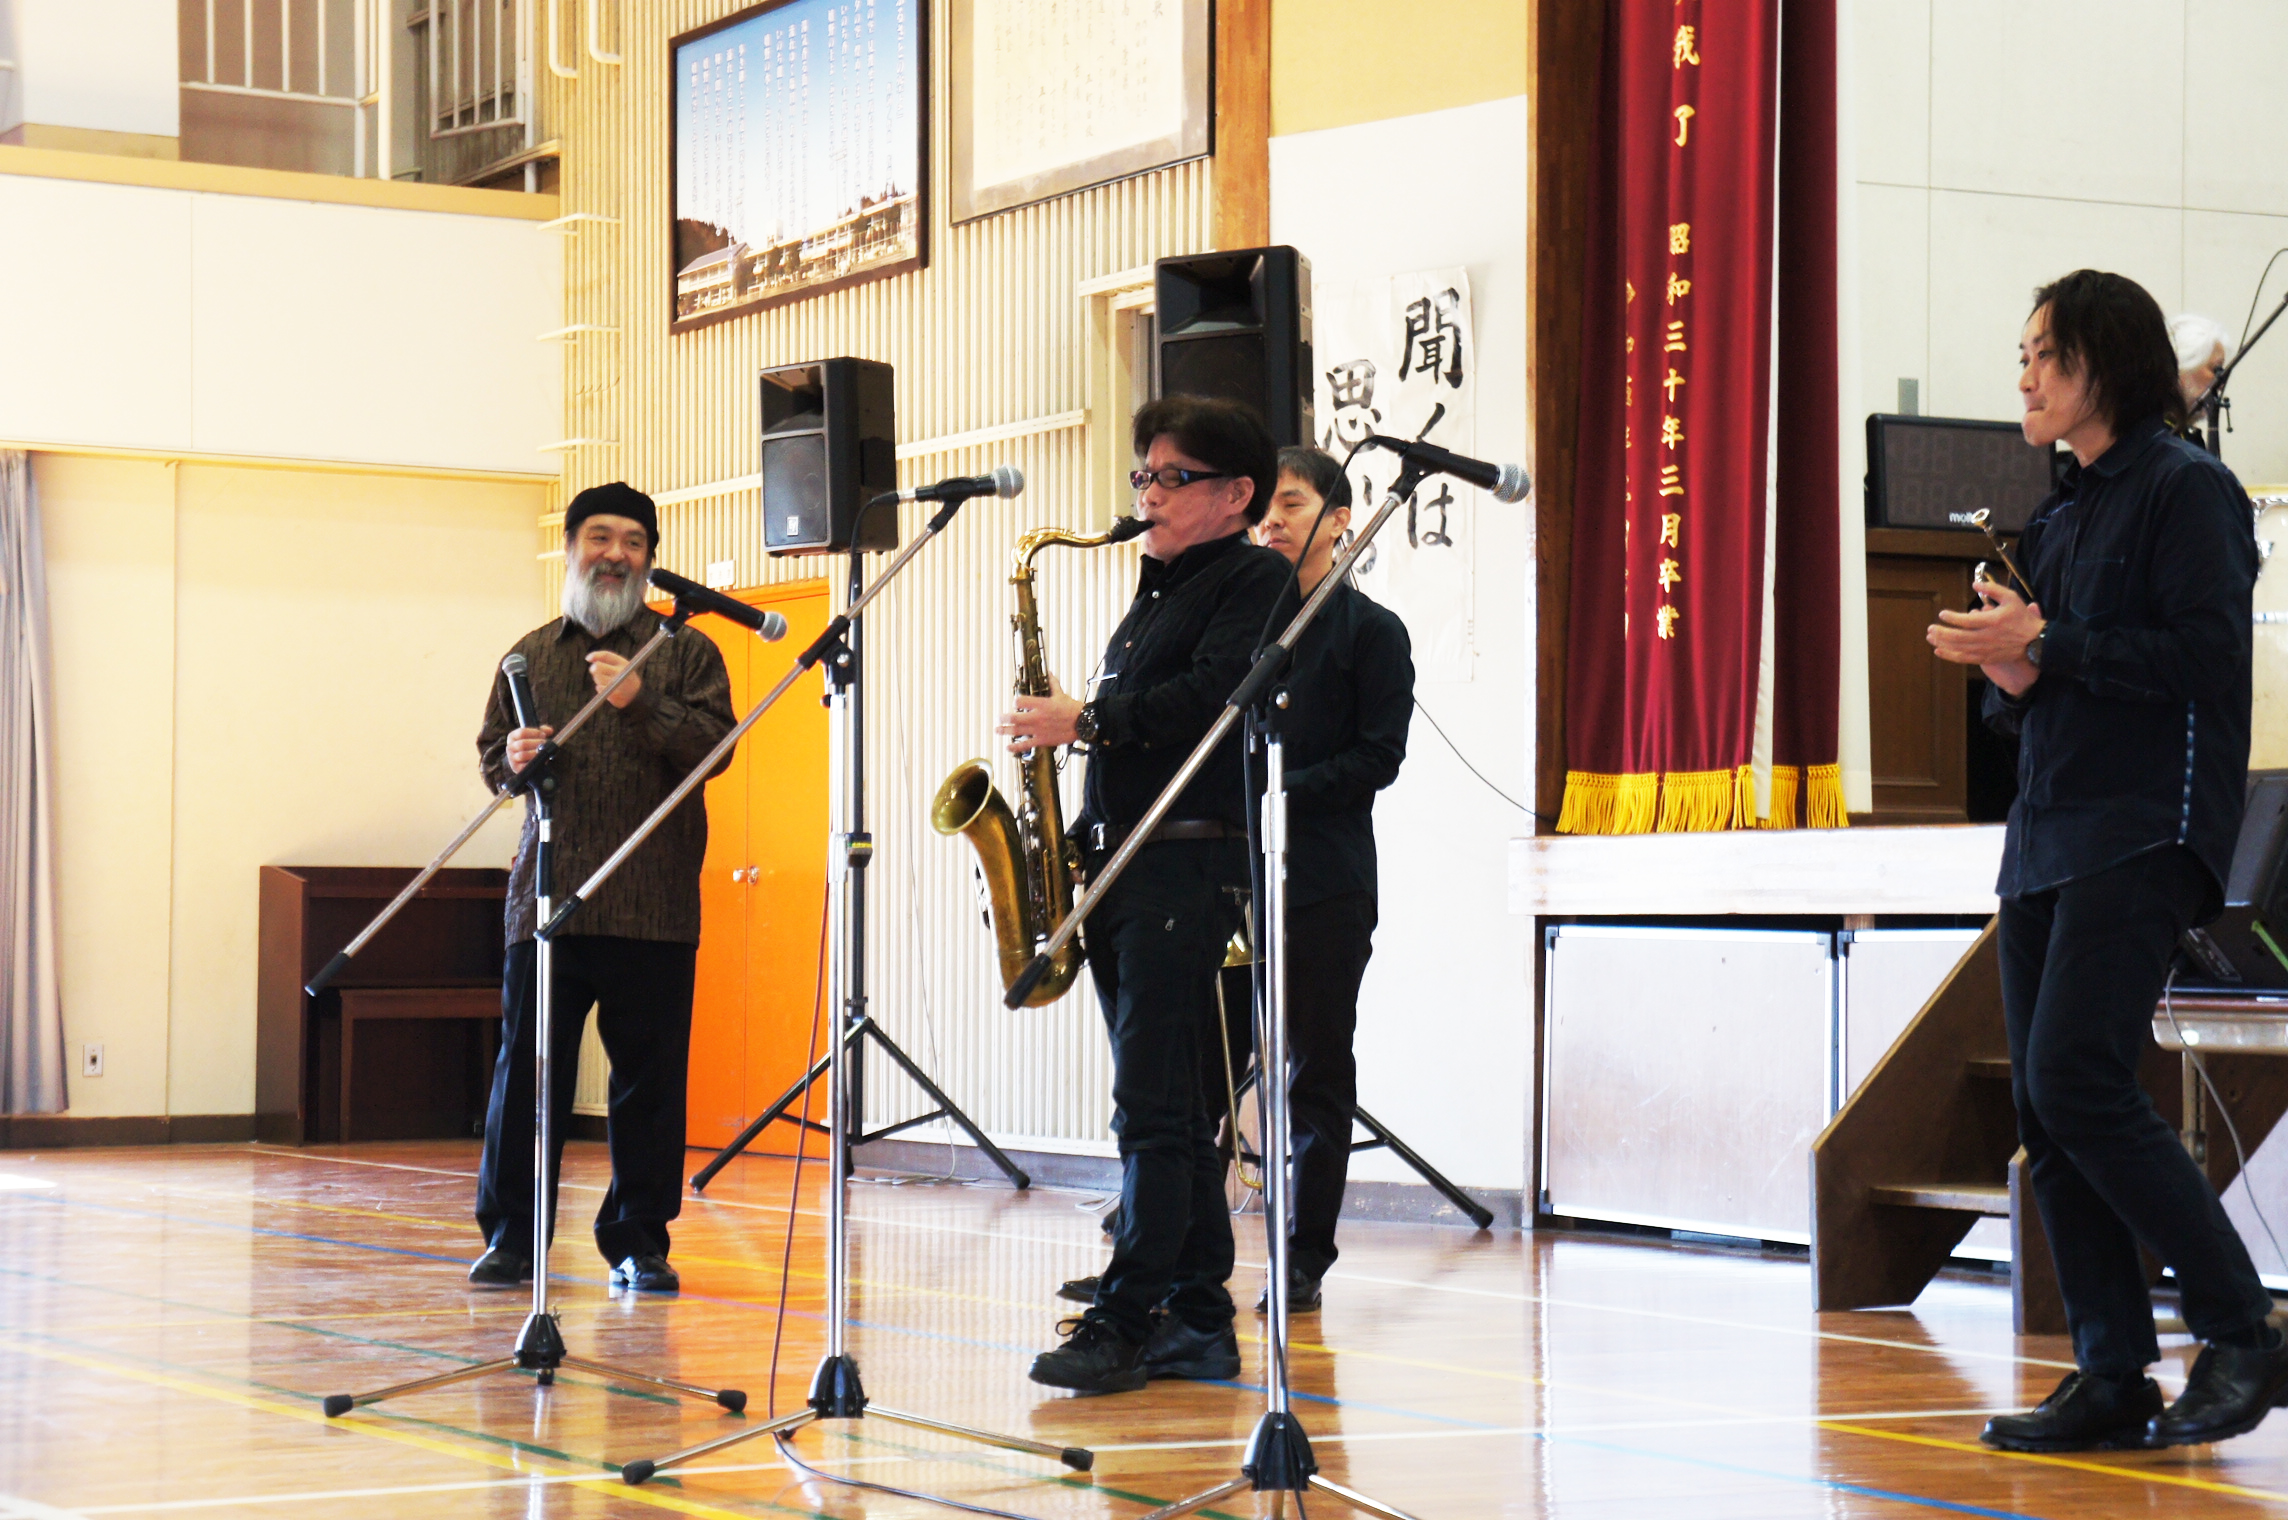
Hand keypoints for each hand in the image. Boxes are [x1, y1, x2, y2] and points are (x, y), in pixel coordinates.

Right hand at [506, 725, 554, 772]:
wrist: (528, 761)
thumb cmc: (532, 746)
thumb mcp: (536, 736)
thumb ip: (543, 731)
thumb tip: (549, 730)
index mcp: (512, 737)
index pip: (522, 733)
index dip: (534, 733)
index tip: (544, 735)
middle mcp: (510, 747)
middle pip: (522, 744)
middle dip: (536, 743)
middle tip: (545, 744)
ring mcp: (512, 758)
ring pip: (522, 755)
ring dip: (535, 753)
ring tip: (543, 752)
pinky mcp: (516, 768)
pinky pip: (524, 766)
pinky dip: (533, 763)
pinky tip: (540, 760)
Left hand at [587, 649, 641, 707]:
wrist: (635, 694)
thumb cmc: (623, 676)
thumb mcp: (619, 664)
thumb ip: (605, 659)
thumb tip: (588, 658)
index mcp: (623, 663)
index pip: (606, 656)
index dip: (596, 655)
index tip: (587, 659)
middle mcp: (621, 673)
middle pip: (598, 667)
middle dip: (594, 669)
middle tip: (594, 671)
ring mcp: (618, 684)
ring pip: (598, 679)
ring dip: (598, 680)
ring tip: (606, 681)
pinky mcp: (615, 695)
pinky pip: (599, 688)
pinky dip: (600, 688)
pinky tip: (606, 688)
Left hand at [996, 674, 1081, 753]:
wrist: (1082, 723)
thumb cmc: (1073, 708)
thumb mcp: (1061, 694)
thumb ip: (1053, 684)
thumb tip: (1049, 673)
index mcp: (1041, 704)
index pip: (1020, 701)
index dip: (1016, 702)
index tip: (1015, 703)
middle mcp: (1037, 716)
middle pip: (1014, 717)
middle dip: (1004, 717)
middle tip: (999, 718)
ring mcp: (1038, 729)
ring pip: (1017, 731)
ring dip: (1005, 730)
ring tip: (997, 730)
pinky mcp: (1042, 740)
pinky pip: (1026, 745)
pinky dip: (1016, 747)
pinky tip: (1008, 747)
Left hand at [1929, 580, 2042, 696]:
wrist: (2035, 641)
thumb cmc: (2021, 618)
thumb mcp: (2011, 598)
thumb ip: (1993, 590)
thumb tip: (1974, 585)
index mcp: (1992, 621)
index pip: (1967, 621)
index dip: (1952, 618)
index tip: (1942, 614)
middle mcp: (1987, 637)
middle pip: (1959, 637)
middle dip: (1941, 633)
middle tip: (1930, 628)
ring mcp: (1986, 649)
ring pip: (1959, 648)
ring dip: (1942, 643)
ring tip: (1930, 638)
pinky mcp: (1986, 658)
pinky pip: (1964, 658)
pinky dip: (1950, 656)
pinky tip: (1939, 651)